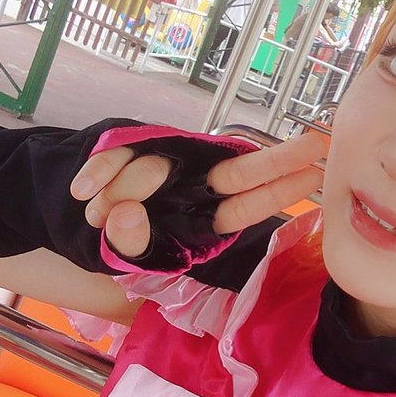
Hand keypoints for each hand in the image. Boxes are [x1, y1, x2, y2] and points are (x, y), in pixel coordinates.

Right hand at [70, 131, 328, 258]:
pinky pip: (116, 154)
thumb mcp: (126, 255)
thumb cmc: (120, 239)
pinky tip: (84, 190)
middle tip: (316, 145)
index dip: (278, 189)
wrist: (80, 210)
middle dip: (277, 160)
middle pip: (238, 171)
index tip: (314, 173)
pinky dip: (99, 171)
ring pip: (154, 166)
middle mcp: (196, 184)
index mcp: (203, 217)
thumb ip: (130, 241)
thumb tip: (126, 215)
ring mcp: (173, 161)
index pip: (248, 204)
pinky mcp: (138, 141)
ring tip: (95, 212)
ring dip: (124, 188)